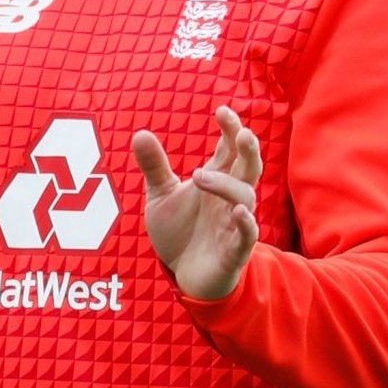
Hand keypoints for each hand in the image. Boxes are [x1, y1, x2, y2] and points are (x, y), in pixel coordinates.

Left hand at [132, 106, 262, 300]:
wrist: (183, 275)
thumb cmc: (180, 232)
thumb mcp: (161, 197)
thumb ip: (154, 167)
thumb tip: (139, 133)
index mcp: (216, 181)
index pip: (230, 149)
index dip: (231, 130)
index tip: (222, 111)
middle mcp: (229, 199)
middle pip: (248, 168)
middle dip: (248, 149)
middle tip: (241, 133)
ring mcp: (234, 224)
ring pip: (245, 198)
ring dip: (227, 185)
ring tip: (198, 176)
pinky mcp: (234, 251)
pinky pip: (247, 236)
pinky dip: (246, 224)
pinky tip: (237, 213)